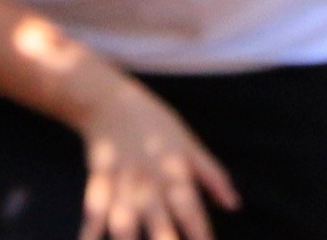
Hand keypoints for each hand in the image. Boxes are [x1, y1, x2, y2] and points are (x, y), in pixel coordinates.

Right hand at [73, 71, 238, 239]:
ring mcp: (122, 184)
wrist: (110, 100)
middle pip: (160, 225)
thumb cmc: (156, 124)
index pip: (192, 213)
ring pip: (125, 223)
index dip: (201, 237)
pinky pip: (93, 213)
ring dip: (128, 239)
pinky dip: (90, 232)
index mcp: (174, 173)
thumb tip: (235, 205)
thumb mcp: (189, 144)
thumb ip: (213, 176)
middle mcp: (149, 183)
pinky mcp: (98, 182)